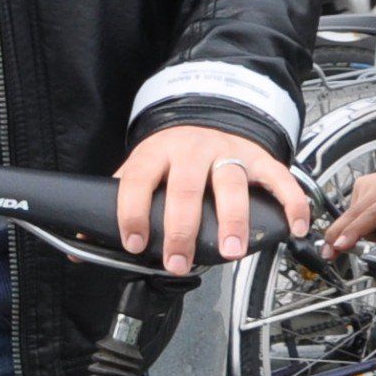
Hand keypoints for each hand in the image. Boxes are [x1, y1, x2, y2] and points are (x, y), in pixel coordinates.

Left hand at [108, 124, 312, 274]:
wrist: (206, 112)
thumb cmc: (170, 156)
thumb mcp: (139, 170)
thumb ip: (115, 206)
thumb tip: (81, 250)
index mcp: (156, 153)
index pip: (138, 181)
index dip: (133, 212)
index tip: (135, 244)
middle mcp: (192, 149)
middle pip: (187, 188)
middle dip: (182, 229)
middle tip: (179, 262)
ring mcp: (228, 151)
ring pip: (231, 183)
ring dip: (233, 219)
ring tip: (231, 253)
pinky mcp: (258, 156)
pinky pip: (279, 178)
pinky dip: (291, 202)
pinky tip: (295, 227)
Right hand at [324, 169, 375, 252]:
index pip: (372, 216)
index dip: (355, 232)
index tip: (341, 245)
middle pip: (353, 214)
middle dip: (337, 236)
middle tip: (328, 253)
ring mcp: (369, 182)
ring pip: (350, 214)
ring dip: (346, 232)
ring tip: (348, 245)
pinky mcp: (360, 184)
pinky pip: (352, 208)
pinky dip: (354, 222)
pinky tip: (361, 226)